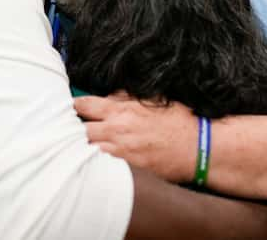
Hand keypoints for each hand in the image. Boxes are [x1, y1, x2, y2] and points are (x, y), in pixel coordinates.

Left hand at [74, 93, 196, 182]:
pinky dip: (94, 165)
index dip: (74, 107)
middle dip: (70, 130)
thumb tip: (106, 95)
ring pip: (84, 152)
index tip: (72, 109)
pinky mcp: (126, 171)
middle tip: (68, 130)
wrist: (198, 148)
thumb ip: (124, 95)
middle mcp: (115, 132)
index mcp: (120, 111)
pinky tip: (92, 165)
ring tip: (76, 148)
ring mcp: (119, 154)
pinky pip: (101, 169)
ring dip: (80, 149)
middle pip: (77, 131)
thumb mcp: (151, 99)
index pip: (82, 105)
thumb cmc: (177, 122)